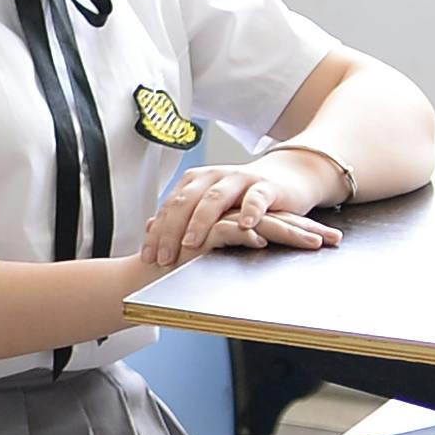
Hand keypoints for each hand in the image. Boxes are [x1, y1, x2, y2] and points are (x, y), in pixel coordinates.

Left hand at [135, 164, 340, 273]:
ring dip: (201, 222)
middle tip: (165, 257)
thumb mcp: (211, 206)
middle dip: (171, 231)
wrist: (286, 177)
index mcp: (194, 181)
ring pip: (214, 199)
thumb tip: (149, 229)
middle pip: (185, 203)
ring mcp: (239, 180)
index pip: (169, 208)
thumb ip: (183, 216)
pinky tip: (245, 226)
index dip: (157, 233)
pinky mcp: (266, 186)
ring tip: (191, 244)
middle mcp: (212, 177)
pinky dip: (249, 211)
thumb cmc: (244, 197)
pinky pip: (256, 197)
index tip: (148, 257)